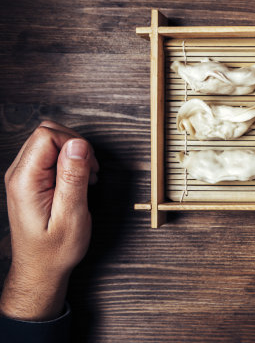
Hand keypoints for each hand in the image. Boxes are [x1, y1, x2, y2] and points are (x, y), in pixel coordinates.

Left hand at [1, 121, 98, 320]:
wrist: (40, 268)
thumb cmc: (55, 249)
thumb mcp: (72, 215)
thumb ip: (73, 177)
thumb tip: (78, 144)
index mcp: (26, 180)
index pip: (47, 135)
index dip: (73, 144)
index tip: (87, 167)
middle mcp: (19, 174)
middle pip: (46, 132)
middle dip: (75, 145)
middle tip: (89, 171)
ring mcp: (23, 175)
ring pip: (49, 140)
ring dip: (73, 152)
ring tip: (85, 177)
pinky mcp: (31, 179)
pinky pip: (49, 154)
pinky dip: (68, 160)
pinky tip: (78, 180)